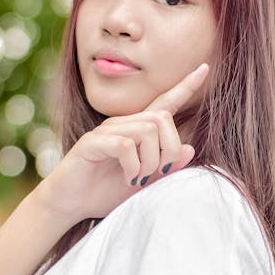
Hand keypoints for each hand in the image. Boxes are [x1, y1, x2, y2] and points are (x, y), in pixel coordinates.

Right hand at [35, 63, 209, 225]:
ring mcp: (105, 132)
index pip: (164, 103)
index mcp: (136, 131)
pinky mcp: (91, 143)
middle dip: (169, 147)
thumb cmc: (104, 192)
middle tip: (159, 172)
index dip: (184, 87)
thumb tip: (190, 149)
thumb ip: (165, 168)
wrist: (69, 205)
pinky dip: (133, 165)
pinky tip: (129, 178)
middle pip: (162, 118)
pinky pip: (125, 145)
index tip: (205, 69)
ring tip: (139, 178)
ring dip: (151, 160)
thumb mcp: (144, 182)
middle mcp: (122, 125)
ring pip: (147, 130)